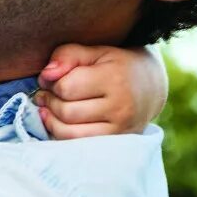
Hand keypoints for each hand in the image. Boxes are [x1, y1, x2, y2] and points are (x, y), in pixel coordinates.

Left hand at [32, 43, 168, 138]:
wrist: (150, 88)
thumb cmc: (117, 65)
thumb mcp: (96, 52)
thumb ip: (68, 55)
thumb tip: (46, 75)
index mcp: (115, 78)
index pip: (67, 87)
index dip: (51, 83)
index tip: (50, 79)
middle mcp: (120, 107)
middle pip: (67, 112)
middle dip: (50, 102)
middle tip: (46, 93)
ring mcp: (120, 129)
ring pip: (70, 133)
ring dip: (51, 121)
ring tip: (49, 108)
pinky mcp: (116, 142)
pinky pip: (79, 144)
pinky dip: (62, 134)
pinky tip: (59, 122)